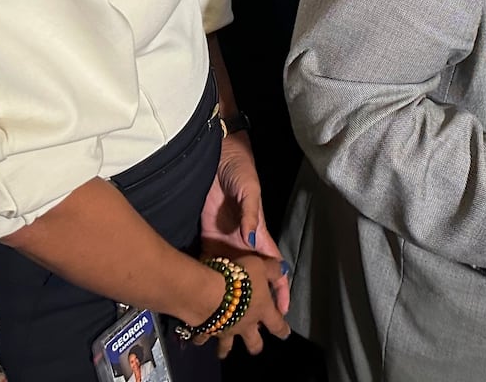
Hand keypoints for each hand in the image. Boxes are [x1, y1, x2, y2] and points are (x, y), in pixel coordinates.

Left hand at [200, 132, 288, 313]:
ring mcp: (225, 243)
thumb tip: (250, 241)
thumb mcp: (250, 189)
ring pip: (231, 276)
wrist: (215, 157)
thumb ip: (251, 214)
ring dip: (231, 296)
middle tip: (253, 327)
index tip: (283, 311)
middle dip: (256, 302)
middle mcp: (243, 244)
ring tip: (228, 321)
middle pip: (253, 279)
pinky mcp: (207, 239)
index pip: (273, 267)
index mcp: (258, 234)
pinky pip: (209, 264)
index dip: (280, 288)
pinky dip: (207, 281)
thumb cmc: (239, 170)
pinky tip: (202, 299)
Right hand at [200, 255, 290, 358]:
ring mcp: (226, 330)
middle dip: (256, 346)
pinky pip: (202, 338)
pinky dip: (200, 338)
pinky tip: (198, 338)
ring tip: (223, 353)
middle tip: (256, 348)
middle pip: (254, 343)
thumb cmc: (241, 277)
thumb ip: (273, 270)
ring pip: (227, 346)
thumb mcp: (262, 266)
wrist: (210, 291)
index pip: (277, 324)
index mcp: (262, 310)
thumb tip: (283, 271)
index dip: (282, 329)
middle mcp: (246, 325)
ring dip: (225, 349)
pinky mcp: (207, 330)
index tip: (285, 334)